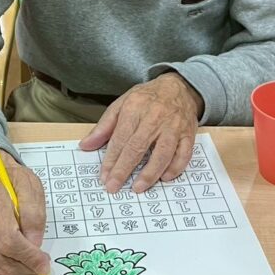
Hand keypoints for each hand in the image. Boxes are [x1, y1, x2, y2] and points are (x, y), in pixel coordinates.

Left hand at [78, 73, 201, 193]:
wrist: (178, 87)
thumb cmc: (147, 98)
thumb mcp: (121, 104)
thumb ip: (104, 127)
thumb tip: (85, 145)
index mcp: (135, 108)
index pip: (120, 138)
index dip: (111, 159)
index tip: (104, 176)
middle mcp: (155, 117)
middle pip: (138, 147)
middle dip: (124, 169)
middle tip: (114, 186)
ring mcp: (174, 126)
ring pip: (163, 153)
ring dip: (150, 173)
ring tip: (138, 187)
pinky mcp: (189, 134)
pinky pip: (184, 154)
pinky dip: (175, 168)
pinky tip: (164, 177)